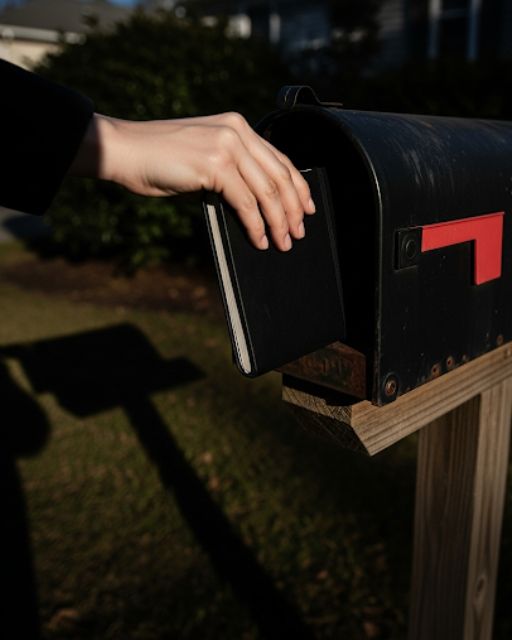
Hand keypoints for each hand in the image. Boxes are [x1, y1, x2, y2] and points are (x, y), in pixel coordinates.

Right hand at [70, 112, 315, 250]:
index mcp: (237, 126)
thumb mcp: (202, 156)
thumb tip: (254, 200)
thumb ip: (230, 168)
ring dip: (278, 222)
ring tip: (284, 242)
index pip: (279, 159)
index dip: (298, 187)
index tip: (307, 208)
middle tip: (299, 233)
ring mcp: (226, 146)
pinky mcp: (215, 165)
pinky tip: (260, 240)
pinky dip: (256, 225)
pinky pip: (246, 202)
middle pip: (279, 176)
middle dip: (293, 209)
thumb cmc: (158, 158)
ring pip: (267, 192)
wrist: (124, 150)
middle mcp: (236, 131)